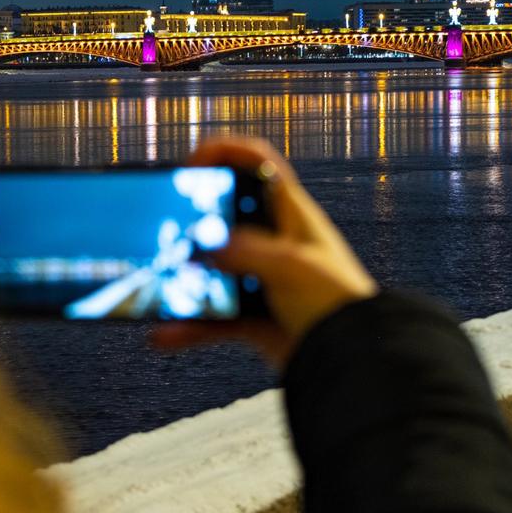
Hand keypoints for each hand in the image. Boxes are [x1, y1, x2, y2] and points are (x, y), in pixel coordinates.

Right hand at [152, 138, 377, 366]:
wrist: (352, 359)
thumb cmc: (338, 304)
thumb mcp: (291, 266)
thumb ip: (246, 251)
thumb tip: (206, 247)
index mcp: (292, 214)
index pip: (259, 162)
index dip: (225, 152)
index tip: (191, 163)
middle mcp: (275, 241)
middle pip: (225, 215)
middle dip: (192, 219)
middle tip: (164, 224)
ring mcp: (262, 278)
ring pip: (212, 269)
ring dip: (184, 278)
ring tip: (159, 283)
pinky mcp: (254, 316)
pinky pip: (212, 316)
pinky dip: (189, 325)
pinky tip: (166, 333)